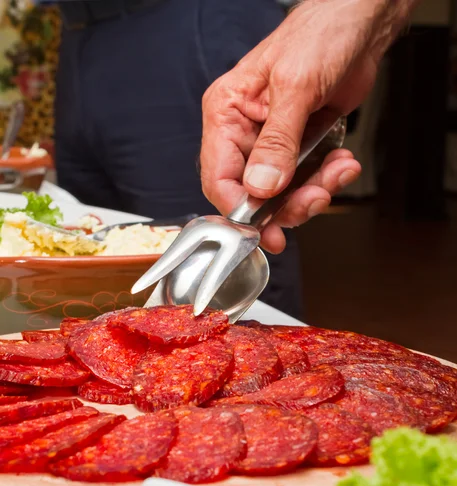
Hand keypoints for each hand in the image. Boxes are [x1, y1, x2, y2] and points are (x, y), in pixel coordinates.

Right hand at [200, 0, 417, 252]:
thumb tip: (261, 186)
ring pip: (283, 194)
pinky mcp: (300, 149)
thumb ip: (277, 141)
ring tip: (337, 171)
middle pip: (253, 194)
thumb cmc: (319, 35)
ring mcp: (273, 145)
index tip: (261, 227)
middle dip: (286, 205)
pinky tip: (342, 163)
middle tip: (312, 202)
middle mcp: (245, 134)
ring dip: (314, 192)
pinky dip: (329, 179)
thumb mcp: (296, 86)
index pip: (218, 176)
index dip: (238, 208)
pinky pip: (308, 181)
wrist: (359, 26)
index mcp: (227, 114)